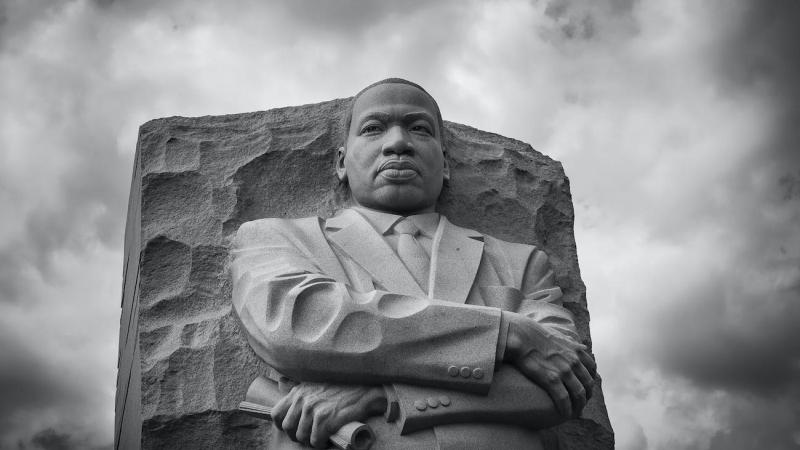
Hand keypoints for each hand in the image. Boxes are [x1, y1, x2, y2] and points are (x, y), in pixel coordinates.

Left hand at [271, 382, 385, 447]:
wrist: (364, 391)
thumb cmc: (341, 389)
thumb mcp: (315, 383)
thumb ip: (299, 388)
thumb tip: (281, 383)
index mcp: (298, 392)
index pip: (277, 414)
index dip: (282, 425)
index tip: (293, 429)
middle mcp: (303, 400)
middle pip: (288, 428)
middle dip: (297, 435)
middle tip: (310, 435)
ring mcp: (313, 410)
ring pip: (301, 437)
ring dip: (311, 440)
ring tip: (321, 436)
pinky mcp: (325, 420)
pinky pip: (315, 441)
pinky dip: (321, 444)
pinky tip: (328, 439)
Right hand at [503, 312, 595, 418]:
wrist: (522, 336)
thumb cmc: (537, 334)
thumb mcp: (560, 336)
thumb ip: (573, 344)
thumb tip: (584, 348)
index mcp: (576, 351)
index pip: (592, 369)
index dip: (590, 380)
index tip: (585, 387)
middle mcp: (574, 362)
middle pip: (588, 384)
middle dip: (587, 396)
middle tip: (581, 403)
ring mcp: (564, 371)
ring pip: (579, 394)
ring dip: (579, 406)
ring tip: (574, 413)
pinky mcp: (551, 380)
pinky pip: (564, 399)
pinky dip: (566, 409)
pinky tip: (564, 415)